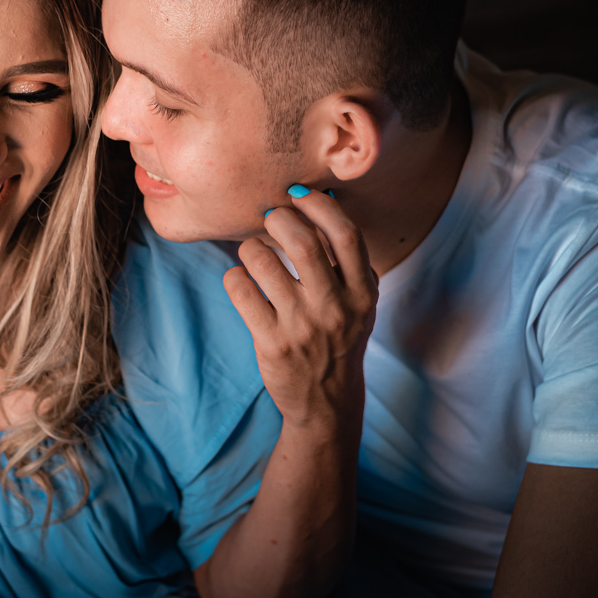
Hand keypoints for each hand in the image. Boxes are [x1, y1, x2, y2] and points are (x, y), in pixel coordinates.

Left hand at [222, 187, 377, 430]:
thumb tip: (321, 198)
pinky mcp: (272, 344)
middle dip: (279, 219)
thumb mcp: (360, 302)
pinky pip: (240, 290)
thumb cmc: (340, 337)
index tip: (299, 195)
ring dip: (250, 247)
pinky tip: (241, 281)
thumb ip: (348, 259)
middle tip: (270, 218)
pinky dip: (234, 276)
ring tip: (252, 253)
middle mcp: (336, 309)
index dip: (319, 206)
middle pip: (302, 243)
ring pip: (263, 262)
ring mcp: (302, 327)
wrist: (326, 401)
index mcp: (363, 293)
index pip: (346, 235)